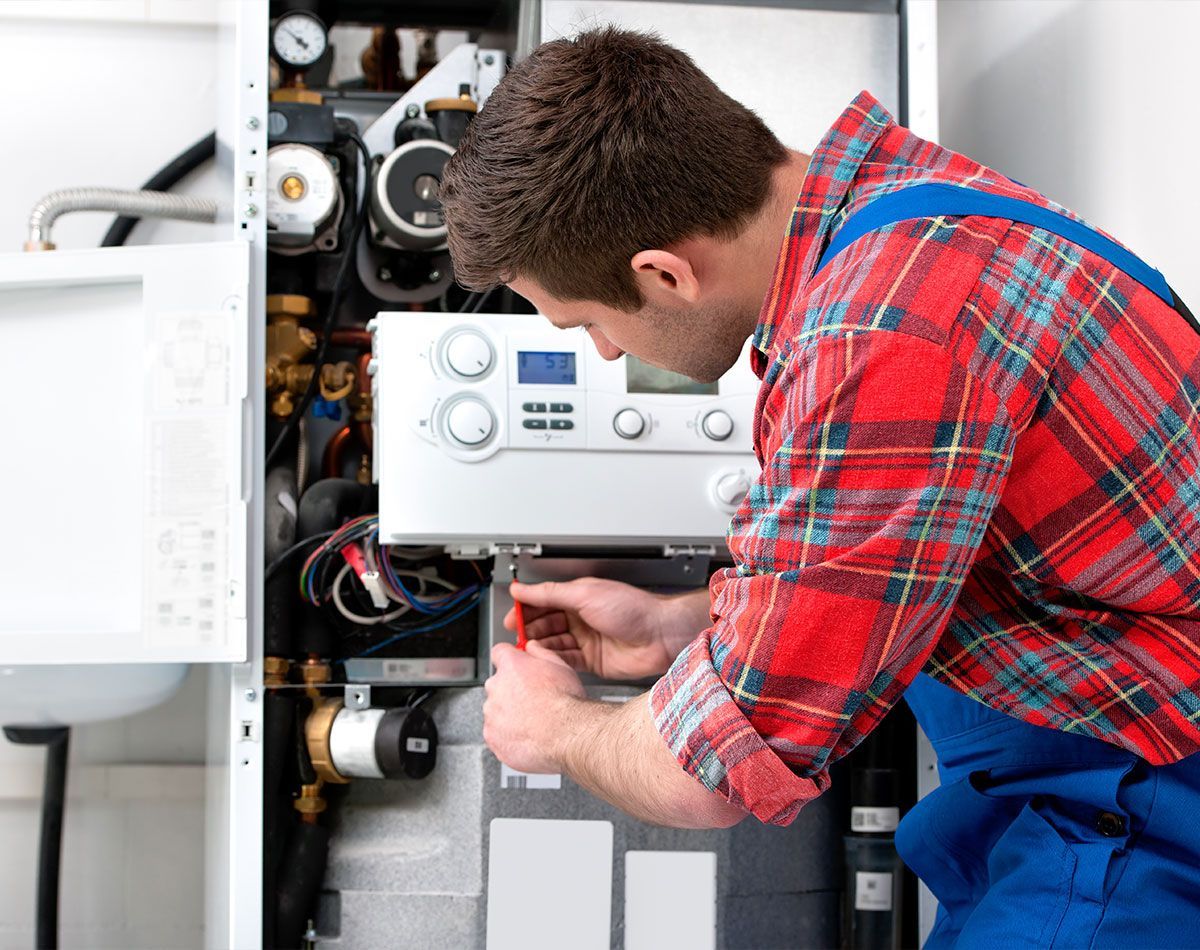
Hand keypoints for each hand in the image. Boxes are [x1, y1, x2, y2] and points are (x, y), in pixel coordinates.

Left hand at [483, 641, 585, 772]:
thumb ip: (540, 653)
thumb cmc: (565, 702)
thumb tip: (532, 647)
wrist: (565, 735)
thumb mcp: (560, 666)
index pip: (499, 653)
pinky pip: (496, 733)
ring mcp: (492, 713)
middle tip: (532, 700)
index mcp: (511, 666)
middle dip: (511, 690)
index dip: (509, 659)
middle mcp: (496, 687)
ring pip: (496, 710)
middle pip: (498, 684)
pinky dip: (507, 735)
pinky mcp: (492, 736)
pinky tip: (527, 735)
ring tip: (532, 721)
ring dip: (509, 713)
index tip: (515, 666)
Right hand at [504, 578, 707, 679]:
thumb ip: (550, 593)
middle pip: (546, 623)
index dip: (527, 608)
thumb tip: (522, 589)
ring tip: (528, 649)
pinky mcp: (592, 661)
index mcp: (579, 596)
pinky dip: (553, 660)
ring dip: (540, 646)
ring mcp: (587, 640)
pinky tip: (544, 660)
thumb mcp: (585, 594)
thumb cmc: (634, 609)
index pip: (544, 601)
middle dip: (530, 629)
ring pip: (554, 643)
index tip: (512, 616)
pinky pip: (566, 660)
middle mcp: (582, 618)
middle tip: (517, 636)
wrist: (661, 636)